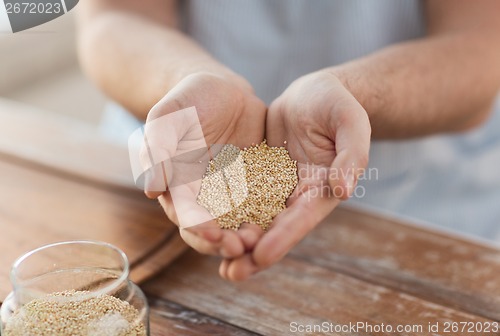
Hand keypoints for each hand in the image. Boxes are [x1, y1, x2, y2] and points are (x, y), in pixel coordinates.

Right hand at [141, 72, 265, 259]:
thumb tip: (152, 189)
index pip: (186, 216)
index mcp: (179, 187)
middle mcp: (206, 197)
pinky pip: (265, 204)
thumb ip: (158, 150)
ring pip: (239, 223)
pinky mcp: (257, 184)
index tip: (213, 235)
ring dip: (247, 236)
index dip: (199, 228)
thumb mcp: (168, 119)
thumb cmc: (188, 102)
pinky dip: (270, 217)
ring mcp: (233, 193)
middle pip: (213, 229)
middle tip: (241, 248)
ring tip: (260, 241)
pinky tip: (281, 222)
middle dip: (224, 242)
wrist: (223, 90)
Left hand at [219, 70, 370, 279]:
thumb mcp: (350, 122)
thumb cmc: (337, 104)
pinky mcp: (259, 177)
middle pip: (277, 229)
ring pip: (257, 220)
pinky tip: (205, 228)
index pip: (303, 217)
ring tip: (219, 266)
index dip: (283, 237)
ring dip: (238, 243)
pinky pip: (241, 198)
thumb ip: (351, 154)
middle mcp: (299, 195)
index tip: (261, 255)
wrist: (314, 95)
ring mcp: (278, 188)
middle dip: (255, 253)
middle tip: (232, 273)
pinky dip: (227, 215)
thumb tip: (343, 190)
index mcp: (323, 187)